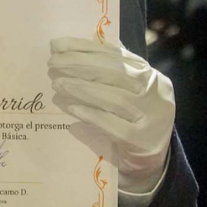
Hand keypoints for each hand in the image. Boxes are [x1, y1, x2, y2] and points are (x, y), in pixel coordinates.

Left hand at [48, 37, 173, 193]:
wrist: (150, 162)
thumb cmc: (131, 120)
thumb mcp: (124, 92)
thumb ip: (105, 71)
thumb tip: (67, 49)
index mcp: (149, 75)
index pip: (115, 55)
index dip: (84, 48)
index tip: (56, 44)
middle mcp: (155, 92)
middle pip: (115, 73)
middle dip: (79, 65)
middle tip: (52, 63)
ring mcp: (151, 117)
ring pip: (114, 98)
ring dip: (82, 89)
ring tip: (57, 84)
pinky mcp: (142, 141)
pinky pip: (114, 126)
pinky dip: (91, 115)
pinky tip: (71, 108)